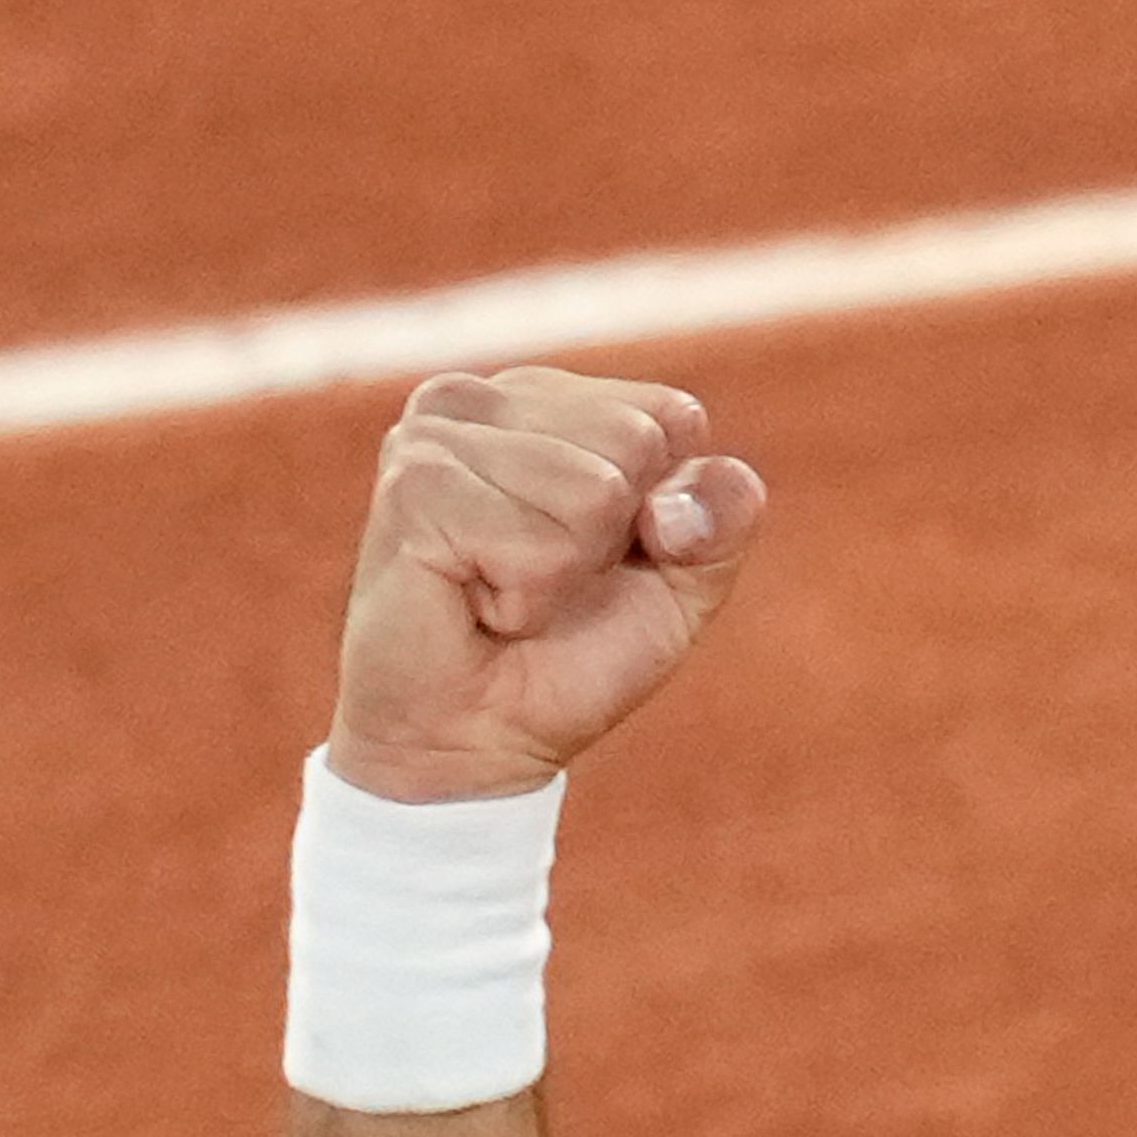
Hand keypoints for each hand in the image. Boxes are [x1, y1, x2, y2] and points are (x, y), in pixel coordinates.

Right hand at [326, 367, 768, 802]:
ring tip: (503, 590)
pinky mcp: (413, 482)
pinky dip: (523, 598)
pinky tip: (473, 600)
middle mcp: (491, 396)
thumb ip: (722, 521)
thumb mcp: (681, 587)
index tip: (605, 557)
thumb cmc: (572, 655)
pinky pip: (533, 543)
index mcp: (557, 400)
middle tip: (544, 580)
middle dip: (612, 540)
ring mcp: (438, 430)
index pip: (674, 417)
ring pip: (591, 492)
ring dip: (562, 573)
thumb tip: (679, 501)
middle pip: (637, 443)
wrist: (476, 740)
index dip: (665, 512)